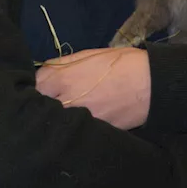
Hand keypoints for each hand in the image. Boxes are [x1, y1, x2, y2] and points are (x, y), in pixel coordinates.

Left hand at [35, 48, 150, 129]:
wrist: (152, 84)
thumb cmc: (120, 63)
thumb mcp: (87, 55)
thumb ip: (61, 65)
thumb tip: (43, 73)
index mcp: (63, 78)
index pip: (34, 86)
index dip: (36, 87)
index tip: (40, 88)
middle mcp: (67, 101)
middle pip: (41, 106)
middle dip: (43, 103)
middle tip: (51, 101)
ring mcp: (80, 120)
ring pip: (56, 122)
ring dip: (56, 118)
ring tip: (64, 112)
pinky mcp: (94, 132)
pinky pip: (76, 131)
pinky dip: (74, 128)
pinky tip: (78, 124)